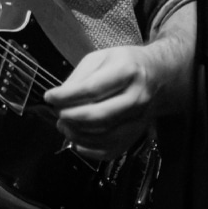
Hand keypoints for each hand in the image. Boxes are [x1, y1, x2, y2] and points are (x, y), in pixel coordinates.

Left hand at [42, 44, 177, 160]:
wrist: (157, 76)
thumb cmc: (124, 64)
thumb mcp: (100, 58)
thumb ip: (79, 77)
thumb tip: (60, 98)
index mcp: (127, 71)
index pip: (93, 89)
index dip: (67, 96)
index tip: (49, 97)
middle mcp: (137, 97)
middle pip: (101, 116)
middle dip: (72, 117)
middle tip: (57, 113)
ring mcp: (140, 119)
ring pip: (105, 136)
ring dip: (78, 134)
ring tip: (63, 124)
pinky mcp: (137, 135)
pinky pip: (111, 150)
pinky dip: (89, 150)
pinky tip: (77, 140)